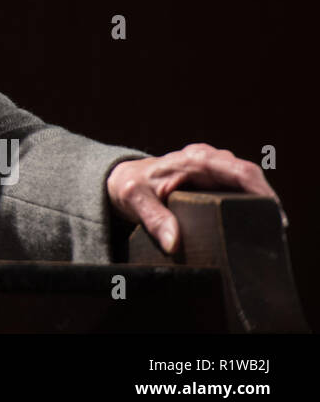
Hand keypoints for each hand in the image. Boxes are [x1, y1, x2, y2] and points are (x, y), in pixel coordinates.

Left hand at [106, 143, 283, 254]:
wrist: (125, 178)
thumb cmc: (131, 185)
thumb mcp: (135, 200)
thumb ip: (153, 219)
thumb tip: (173, 242)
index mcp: (194, 159)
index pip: (239, 171)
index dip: (262, 192)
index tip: (274, 215)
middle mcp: (209, 159)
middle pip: (250, 177)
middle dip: (266, 200)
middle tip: (275, 229)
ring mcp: (214, 168)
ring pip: (248, 182)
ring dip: (259, 203)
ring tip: (269, 229)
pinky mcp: (215, 179)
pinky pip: (240, 188)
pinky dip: (250, 203)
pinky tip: (256, 222)